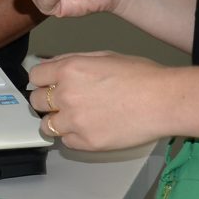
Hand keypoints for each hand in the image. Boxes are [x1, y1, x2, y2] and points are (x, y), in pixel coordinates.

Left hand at [25, 52, 170, 150]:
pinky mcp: (87, 142)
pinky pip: (66, 142)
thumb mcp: (103, 56)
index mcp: (69, 70)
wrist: (164, 101)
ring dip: (57, 121)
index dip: (41, 80)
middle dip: (46, 101)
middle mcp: (67, 95)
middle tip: (62, 102)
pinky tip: (88, 128)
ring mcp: (75, 121)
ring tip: (75, 118)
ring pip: (47, 125)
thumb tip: (53, 66)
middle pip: (36, 102)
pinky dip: (73, 136)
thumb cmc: (142, 76)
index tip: (46, 84)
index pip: (35, 76)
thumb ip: (73, 61)